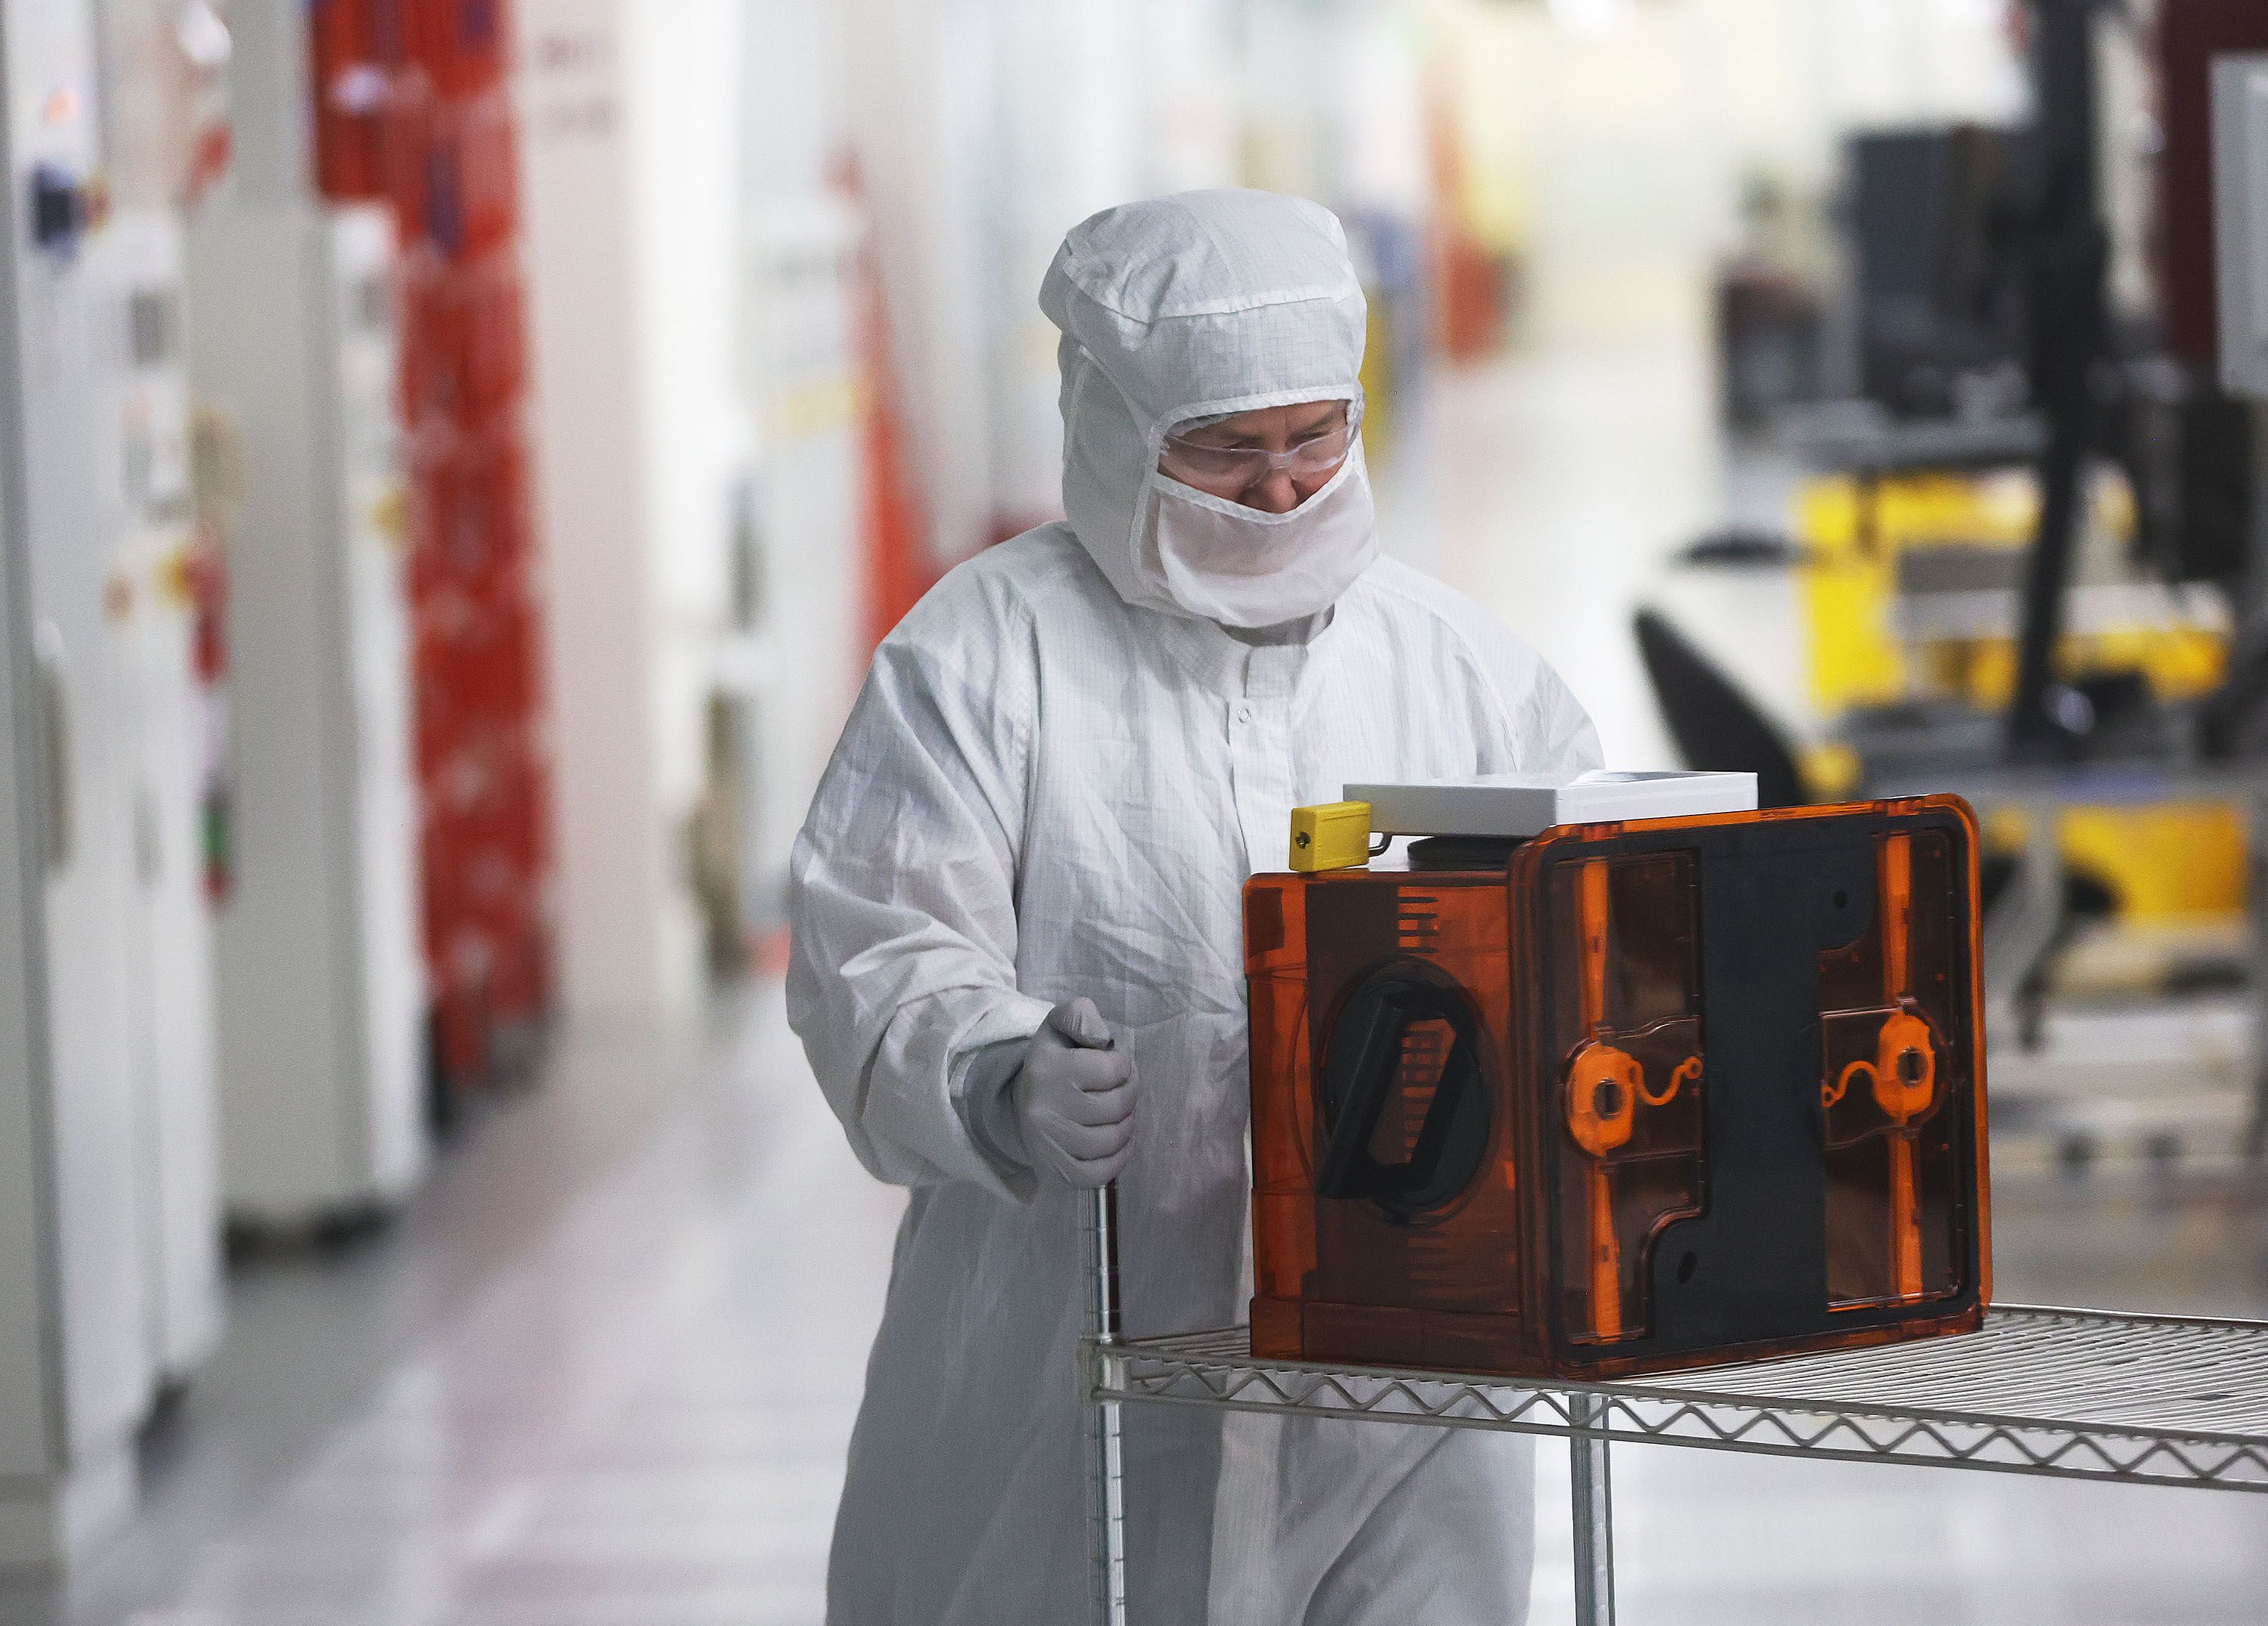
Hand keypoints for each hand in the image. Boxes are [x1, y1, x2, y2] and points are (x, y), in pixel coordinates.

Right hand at [1012, 999, 1135, 1187]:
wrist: (1021, 1105)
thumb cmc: (1053, 1062)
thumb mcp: (1060, 1027)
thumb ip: (1081, 1016)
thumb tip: (1103, 1039)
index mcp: (1049, 1069)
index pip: (1113, 1068)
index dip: (1123, 1065)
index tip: (1114, 1065)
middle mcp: (1045, 1109)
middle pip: (1117, 1105)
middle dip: (1130, 1094)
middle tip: (1123, 1089)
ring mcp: (1049, 1145)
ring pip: (1112, 1139)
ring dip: (1127, 1124)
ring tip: (1120, 1113)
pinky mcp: (1055, 1172)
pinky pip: (1100, 1174)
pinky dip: (1119, 1159)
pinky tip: (1118, 1142)